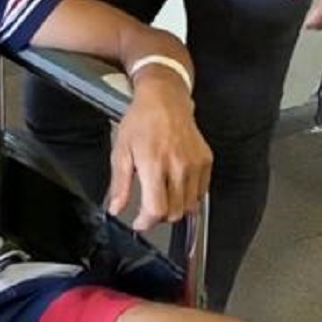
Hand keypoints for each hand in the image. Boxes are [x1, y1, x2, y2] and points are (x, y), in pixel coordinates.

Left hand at [107, 71, 212, 230]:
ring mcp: (195, 164)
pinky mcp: (206, 161)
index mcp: (154, 163)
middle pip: (175, 212)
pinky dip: (189, 197)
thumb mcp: (121, 151)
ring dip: (175, 208)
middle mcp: (177, 165)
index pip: (157, 208)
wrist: (165, 99)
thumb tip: (116, 209)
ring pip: (189, 206)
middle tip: (148, 207)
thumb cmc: (141, 121)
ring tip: (162, 196)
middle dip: (159, 216)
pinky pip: (201, 193)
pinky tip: (176, 186)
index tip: (139, 223)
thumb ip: (119, 184)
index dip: (146, 222)